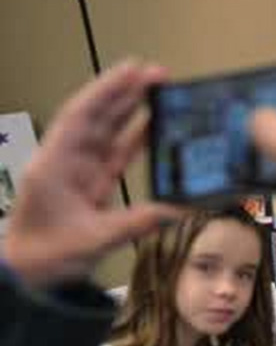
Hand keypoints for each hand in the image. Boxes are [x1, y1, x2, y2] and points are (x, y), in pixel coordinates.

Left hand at [0, 60, 179, 287]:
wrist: (26, 276)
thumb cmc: (46, 255)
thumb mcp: (92, 240)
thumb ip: (136, 222)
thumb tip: (179, 209)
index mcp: (56, 165)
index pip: (82, 118)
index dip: (107, 91)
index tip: (132, 70)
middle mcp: (66, 161)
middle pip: (97, 118)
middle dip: (125, 92)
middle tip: (157, 73)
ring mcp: (79, 172)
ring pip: (108, 132)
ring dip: (131, 110)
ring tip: (160, 90)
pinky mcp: (91, 186)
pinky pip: (115, 155)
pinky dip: (134, 139)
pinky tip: (153, 126)